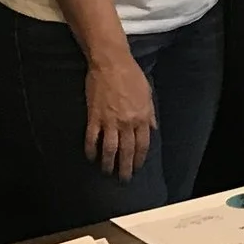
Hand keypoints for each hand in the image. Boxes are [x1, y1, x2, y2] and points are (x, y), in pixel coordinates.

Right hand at [84, 53, 156, 180]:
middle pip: (127, 151)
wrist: (111, 63)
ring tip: (107, 171)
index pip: (142, 144)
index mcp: (141, 117)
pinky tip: (91, 157)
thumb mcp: (148, 93)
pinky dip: (91, 150)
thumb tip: (153, 128)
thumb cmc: (131, 75)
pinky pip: (92, 138)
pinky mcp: (94, 117)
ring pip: (109, 149)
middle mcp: (126, 122)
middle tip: (123, 179)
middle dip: (125, 167)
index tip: (137, 167)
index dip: (139, 158)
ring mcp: (109, 121)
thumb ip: (150, 113)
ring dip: (108, 163)